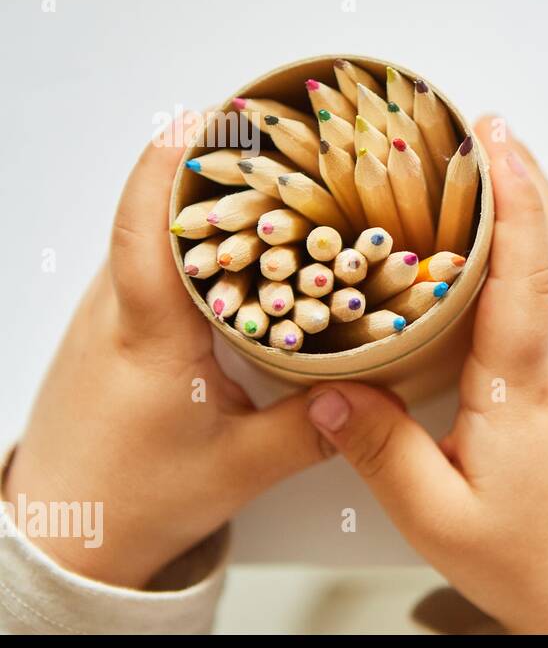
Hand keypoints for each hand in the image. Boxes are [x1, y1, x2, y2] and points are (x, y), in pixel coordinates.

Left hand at [3, 120, 326, 588]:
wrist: (61, 534)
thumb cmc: (136, 500)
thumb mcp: (243, 468)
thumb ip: (319, 428)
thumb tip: (387, 391)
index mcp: (148, 333)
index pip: (146, 220)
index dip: (173, 157)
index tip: (214, 113)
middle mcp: (118, 309)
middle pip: (152, 206)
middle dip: (209, 161)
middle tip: (275, 134)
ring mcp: (108, 313)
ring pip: (150, 230)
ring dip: (202, 197)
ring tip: (271, 177)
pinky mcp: (113, 325)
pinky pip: (152, 258)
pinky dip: (195, 234)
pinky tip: (243, 243)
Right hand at [306, 116, 547, 632]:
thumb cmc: (531, 565)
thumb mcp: (437, 519)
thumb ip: (381, 452)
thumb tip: (327, 390)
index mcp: (525, 389)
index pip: (525, 272)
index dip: (513, 197)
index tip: (494, 139)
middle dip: (527, 179)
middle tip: (490, 125)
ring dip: (543, 210)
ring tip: (506, 164)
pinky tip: (528, 250)